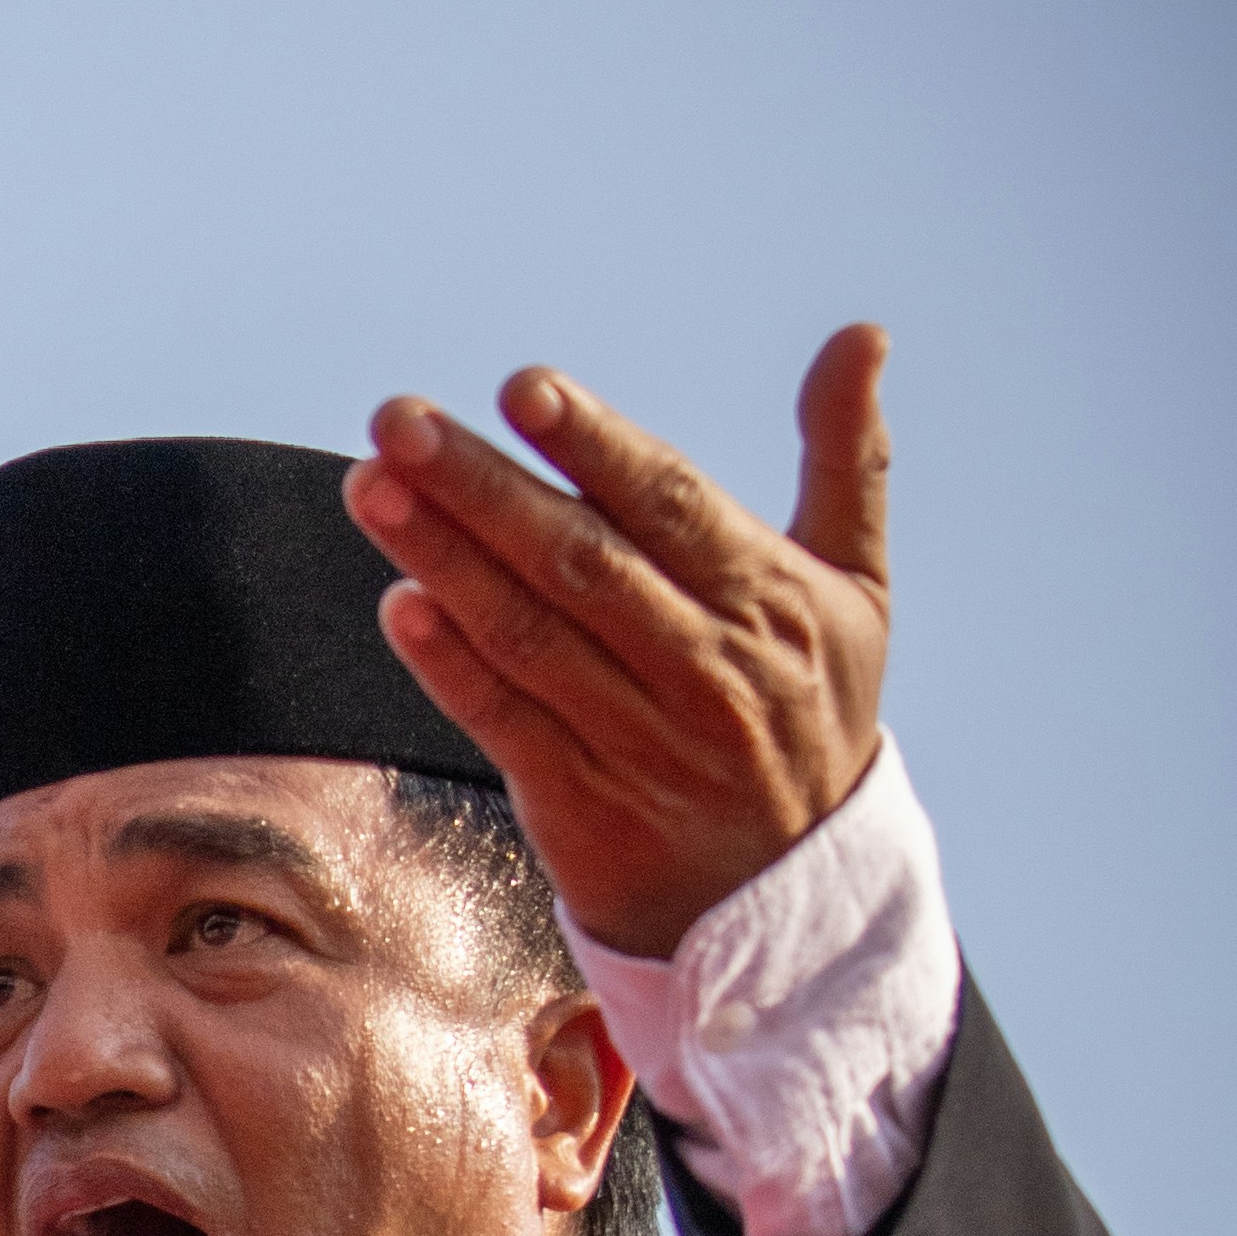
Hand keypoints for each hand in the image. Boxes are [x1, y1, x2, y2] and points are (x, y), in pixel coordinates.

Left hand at [345, 324, 892, 959]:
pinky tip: (400, 605)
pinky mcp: (583, 808)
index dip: (594, 446)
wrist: (790, 901)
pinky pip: (507, 725)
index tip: (524, 388)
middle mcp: (709, 671)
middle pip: (583, 564)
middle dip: (485, 488)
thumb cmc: (807, 710)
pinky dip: (452, 667)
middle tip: (400, 420)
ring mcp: (642, 743)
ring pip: (532, 639)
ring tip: (373, 487)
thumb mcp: (855, 589)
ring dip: (444, 560)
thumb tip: (864, 334)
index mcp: (773, 603)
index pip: (673, 507)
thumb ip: (848, 459)